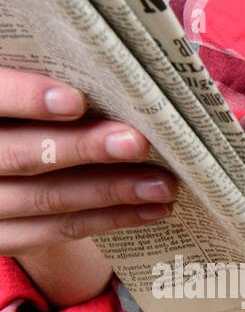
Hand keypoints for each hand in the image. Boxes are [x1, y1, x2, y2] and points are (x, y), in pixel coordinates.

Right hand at [0, 69, 176, 305]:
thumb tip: (110, 73)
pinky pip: (59, 230)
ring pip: (47, 198)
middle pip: (21, 156)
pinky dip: (110, 219)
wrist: (2, 173)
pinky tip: (150, 210)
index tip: (75, 100)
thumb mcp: (22, 97)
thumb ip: (43, 81)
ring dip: (112, 191)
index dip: (25, 98)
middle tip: (137, 142)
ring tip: (163, 184)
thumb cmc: (25, 118)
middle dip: (83, 149)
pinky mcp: (3, 238)